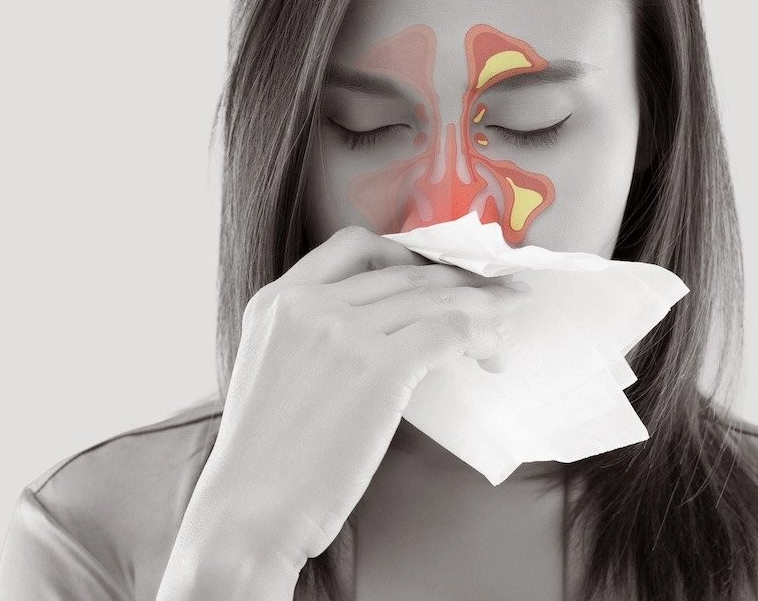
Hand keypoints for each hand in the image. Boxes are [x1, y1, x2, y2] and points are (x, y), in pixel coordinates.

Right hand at [157, 225, 529, 597]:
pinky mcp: (379, 366)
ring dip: (481, 307)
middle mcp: (307, 302)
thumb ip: (313, 338)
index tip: (438, 274)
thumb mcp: (273, 371)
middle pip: (404, 272)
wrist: (249, 512)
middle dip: (458, 280)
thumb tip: (384, 333)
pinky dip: (478, 336)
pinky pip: (448, 331)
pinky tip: (489, 354)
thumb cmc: (266, 462)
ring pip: (435, 297)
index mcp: (275, 300)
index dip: (406, 254)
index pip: (353, 247)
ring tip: (508, 321)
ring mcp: (343, 330)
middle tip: (496, 294)